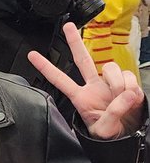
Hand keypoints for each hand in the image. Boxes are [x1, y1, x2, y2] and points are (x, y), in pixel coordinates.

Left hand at [28, 22, 145, 138]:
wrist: (129, 135)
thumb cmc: (111, 134)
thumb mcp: (105, 129)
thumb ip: (114, 112)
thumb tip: (126, 94)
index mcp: (81, 98)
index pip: (60, 80)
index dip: (46, 68)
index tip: (32, 56)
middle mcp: (94, 86)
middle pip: (82, 59)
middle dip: (75, 42)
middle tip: (68, 26)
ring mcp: (109, 83)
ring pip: (111, 68)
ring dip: (119, 84)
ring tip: (122, 99)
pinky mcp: (126, 82)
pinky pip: (130, 77)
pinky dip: (132, 87)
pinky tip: (131, 97)